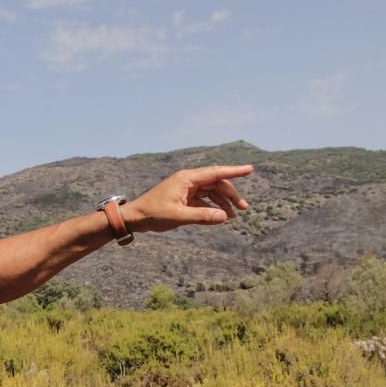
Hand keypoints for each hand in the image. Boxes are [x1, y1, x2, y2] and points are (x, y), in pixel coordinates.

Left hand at [123, 165, 252, 232]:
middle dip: (231, 194)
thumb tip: (224, 217)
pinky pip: (203, 200)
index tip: (250, 169)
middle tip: (243, 208)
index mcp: (187, 178)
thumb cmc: (153, 214)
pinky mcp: (183, 198)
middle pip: (216, 184)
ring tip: (233, 216)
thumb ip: (202, 216)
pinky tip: (219, 216)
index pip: (216, 172)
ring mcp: (186, 189)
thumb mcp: (179, 216)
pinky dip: (212, 207)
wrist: (135, 217)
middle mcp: (188, 180)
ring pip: (211, 192)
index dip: (234, 171)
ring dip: (222, 202)